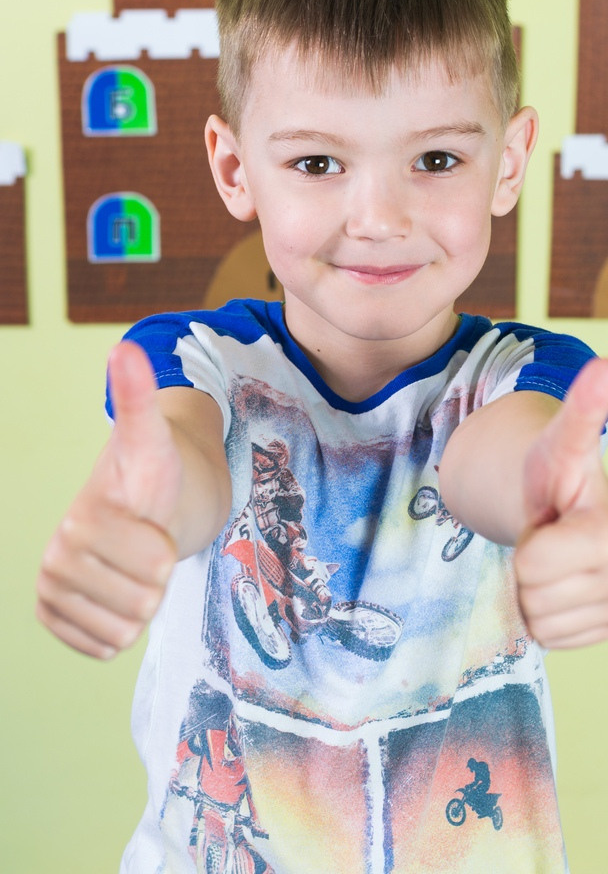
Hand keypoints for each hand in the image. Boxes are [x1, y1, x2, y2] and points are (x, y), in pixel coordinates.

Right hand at [36, 341, 180, 658]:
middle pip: (141, 603)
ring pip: (125, 629)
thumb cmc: (153, 475)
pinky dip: (120, 628)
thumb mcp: (152, 439)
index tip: (150, 521)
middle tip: (145, 545)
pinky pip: (103, 648)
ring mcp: (53, 593)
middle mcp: (55, 562)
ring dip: (142, 603)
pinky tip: (117, 594)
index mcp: (78, 523)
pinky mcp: (57, 621)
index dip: (166, 546)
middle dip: (155, 577)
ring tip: (134, 567)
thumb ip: (137, 400)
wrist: (144, 507)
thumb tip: (125, 348)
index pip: (152, 564)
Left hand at [515, 358, 607, 648]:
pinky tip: (556, 581)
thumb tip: (607, 365)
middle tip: (545, 537)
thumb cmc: (554, 472)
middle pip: (533, 595)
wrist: (562, 505)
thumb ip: (581, 409)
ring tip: (550, 557)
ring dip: (532, 590)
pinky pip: (550, 638)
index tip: (546, 518)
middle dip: (526, 566)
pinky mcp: (607, 629)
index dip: (526, 540)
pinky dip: (542, 614)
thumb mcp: (559, 440)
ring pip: (539, 621)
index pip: (532, 563)